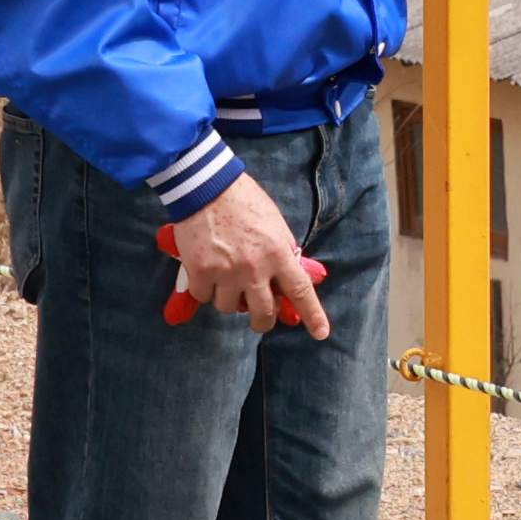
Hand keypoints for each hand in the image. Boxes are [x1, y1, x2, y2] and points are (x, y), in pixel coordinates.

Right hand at [158, 181, 332, 336]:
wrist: (206, 186)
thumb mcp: (275, 224)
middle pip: (263, 313)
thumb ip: (282, 251)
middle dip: (262, 321)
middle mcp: (255, 268)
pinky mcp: (200, 272)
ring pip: (229, 308)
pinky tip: (205, 272)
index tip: (320, 333)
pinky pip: (204, 297)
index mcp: (279, 253)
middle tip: (258, 319)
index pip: (300, 291)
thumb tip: (286, 277)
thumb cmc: (243, 201)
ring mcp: (226, 272)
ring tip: (224, 279)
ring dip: (228, 299)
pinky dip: (204, 289)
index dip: (313, 315)